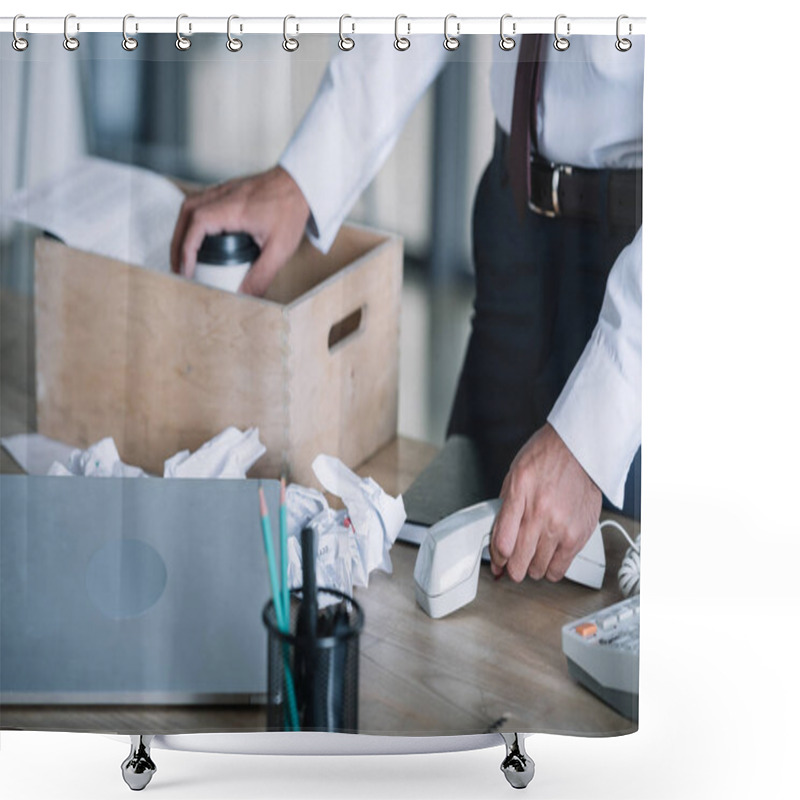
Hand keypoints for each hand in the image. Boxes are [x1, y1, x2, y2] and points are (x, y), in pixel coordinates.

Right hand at [170, 166, 309, 296]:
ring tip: (183, 255)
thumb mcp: (279, 249)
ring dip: (182, 231)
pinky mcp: (227, 190)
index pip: (196, 225)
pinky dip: (191, 221)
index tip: (186, 270)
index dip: (186, 249)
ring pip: (189, 208)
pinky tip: (196, 236)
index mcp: (232, 208)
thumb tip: (244, 297)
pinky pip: (200, 203)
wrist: (301, 184)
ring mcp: (223, 190)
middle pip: (185, 216)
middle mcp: (222, 195)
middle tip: (178, 268)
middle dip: (177, 244)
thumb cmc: (291, 211)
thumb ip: (261, 275)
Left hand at [489, 423, 601, 582]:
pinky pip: (560, 569)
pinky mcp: (579, 536)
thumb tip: (497, 538)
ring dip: (531, 566)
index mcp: (520, 496)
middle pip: (519, 563)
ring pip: (538, 570)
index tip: (497, 558)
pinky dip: (551, 567)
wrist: (580, 450)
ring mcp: (562, 527)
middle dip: (511, 566)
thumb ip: (504, 508)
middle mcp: (542, 514)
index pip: (502, 544)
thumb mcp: (514, 476)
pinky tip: (549, 554)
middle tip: (513, 560)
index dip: (496, 558)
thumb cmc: (546, 458)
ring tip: (532, 554)